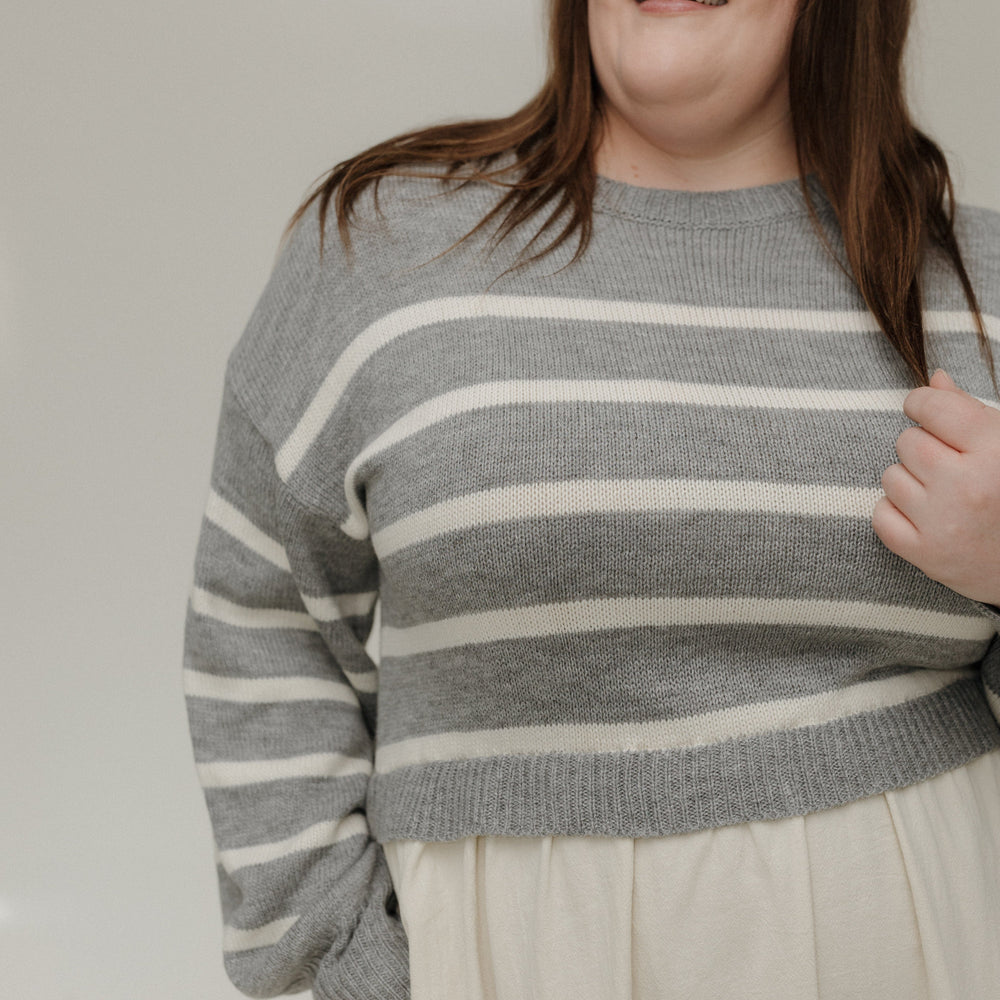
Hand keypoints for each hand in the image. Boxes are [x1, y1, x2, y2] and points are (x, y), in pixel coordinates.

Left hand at [872, 368, 999, 605]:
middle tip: (949, 465)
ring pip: (890, 476)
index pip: (930, 406)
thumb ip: (969, 409)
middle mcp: (968, 486)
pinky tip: (927, 517)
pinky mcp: (924, 554)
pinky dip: (896, 513)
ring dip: (909, 481)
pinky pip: (880, 515)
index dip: (922, 403)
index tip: (925, 410)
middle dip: (922, 447)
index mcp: (996, 450)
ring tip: (944, 495)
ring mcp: (944, 522)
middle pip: (906, 441)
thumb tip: (934, 379)